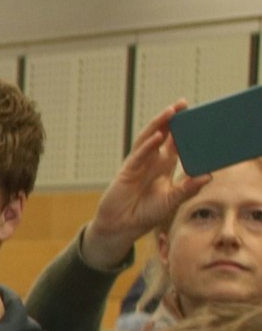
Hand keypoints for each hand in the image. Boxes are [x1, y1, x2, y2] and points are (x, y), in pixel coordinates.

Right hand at [83, 101, 213, 269]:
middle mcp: (151, 161)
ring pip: (149, 139)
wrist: (123, 226)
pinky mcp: (127, 171)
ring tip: (170, 111)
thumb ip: (188, 188)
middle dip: (171, 119)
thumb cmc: (146, 213)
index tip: (195, 116)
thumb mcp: (173, 200)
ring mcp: (138, 164)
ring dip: (159, 124)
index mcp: (163, 166)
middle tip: (183, 104)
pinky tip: (158, 136)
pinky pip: (139, 155)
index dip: (184, 130)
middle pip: (162, 134)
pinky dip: (148, 145)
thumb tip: (208, 176)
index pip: (175, 143)